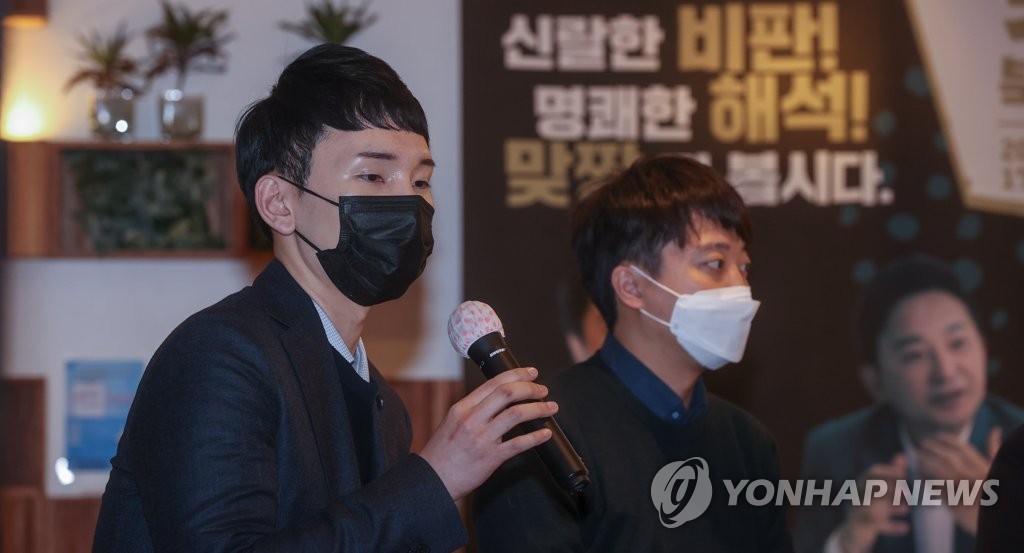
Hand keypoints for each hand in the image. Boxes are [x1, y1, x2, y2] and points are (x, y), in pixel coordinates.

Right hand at [419, 367, 556, 501]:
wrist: (433, 481)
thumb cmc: (443, 453)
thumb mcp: (453, 422)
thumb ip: (474, 410)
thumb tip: (500, 399)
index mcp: (462, 408)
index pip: (493, 383)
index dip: (516, 375)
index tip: (531, 373)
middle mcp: (472, 419)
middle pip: (507, 393)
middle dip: (530, 388)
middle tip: (543, 390)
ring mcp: (482, 438)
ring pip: (516, 414)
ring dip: (538, 409)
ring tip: (550, 408)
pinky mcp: (490, 458)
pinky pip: (519, 444)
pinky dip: (536, 437)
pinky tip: (545, 434)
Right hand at [836, 454, 909, 552]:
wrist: (854, 531)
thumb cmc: (871, 506)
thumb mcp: (881, 490)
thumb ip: (891, 473)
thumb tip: (903, 455)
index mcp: (862, 484)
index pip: (872, 472)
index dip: (888, 471)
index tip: (904, 473)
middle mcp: (858, 495)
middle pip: (870, 487)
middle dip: (889, 488)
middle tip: (906, 492)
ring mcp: (857, 511)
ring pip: (870, 505)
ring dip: (890, 506)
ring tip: (907, 508)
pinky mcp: (862, 526)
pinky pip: (877, 526)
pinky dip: (892, 526)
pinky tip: (906, 527)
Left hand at [917, 427, 1001, 534]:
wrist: (991, 520)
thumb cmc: (992, 492)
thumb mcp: (995, 471)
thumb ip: (993, 450)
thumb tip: (994, 429)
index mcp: (984, 469)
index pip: (964, 448)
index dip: (948, 439)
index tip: (936, 436)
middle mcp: (975, 478)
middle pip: (949, 458)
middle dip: (933, 449)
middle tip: (921, 445)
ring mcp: (965, 491)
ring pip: (941, 472)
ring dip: (926, 462)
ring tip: (916, 457)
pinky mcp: (955, 504)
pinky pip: (936, 489)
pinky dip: (926, 481)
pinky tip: (919, 475)